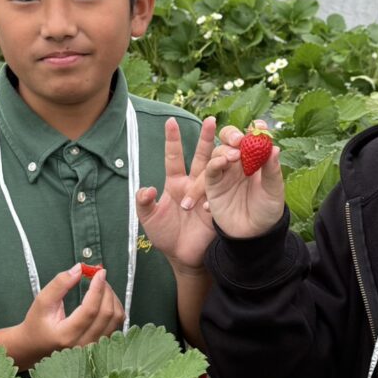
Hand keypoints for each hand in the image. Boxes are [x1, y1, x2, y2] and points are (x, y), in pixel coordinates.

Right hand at [19, 263, 124, 360]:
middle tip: (99, 277)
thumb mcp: (42, 301)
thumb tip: (79, 269)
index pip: (90, 310)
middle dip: (106, 290)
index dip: (97, 288)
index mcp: (66, 335)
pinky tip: (105, 299)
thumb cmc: (38, 323)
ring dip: (112, 297)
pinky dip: (115, 307)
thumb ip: (60, 284)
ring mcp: (94, 346)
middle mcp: (83, 344)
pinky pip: (118, 323)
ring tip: (101, 286)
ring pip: (116, 318)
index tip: (99, 272)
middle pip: (107, 313)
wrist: (37, 346)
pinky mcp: (101, 344)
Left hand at [135, 116, 216, 270]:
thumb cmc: (164, 235)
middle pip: (200, 156)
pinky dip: (226, 184)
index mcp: (175, 182)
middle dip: (205, 138)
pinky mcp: (218, 206)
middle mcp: (193, 183)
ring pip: (216, 170)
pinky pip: (223, 193)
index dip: (172, 139)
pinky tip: (232, 174)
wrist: (182, 257)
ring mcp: (208, 193)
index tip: (170, 121)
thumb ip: (144, 203)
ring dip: (222, 157)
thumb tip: (147, 189)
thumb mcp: (148, 219)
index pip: (174, 156)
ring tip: (231, 146)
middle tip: (210, 120)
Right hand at [204, 120, 284, 237]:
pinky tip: (221, 164)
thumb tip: (275, 148)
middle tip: (238, 139)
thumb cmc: (267, 209)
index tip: (260, 127)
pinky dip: (214, 166)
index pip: (253, 138)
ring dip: (224, 151)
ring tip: (232, 158)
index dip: (255, 130)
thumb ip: (272, 170)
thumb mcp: (274, 190)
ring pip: (218, 152)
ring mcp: (224, 171)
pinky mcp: (212, 184)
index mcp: (255, 158)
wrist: (253, 234)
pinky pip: (210, 171)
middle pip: (230, 138)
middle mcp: (238, 161)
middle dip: (232, 134)